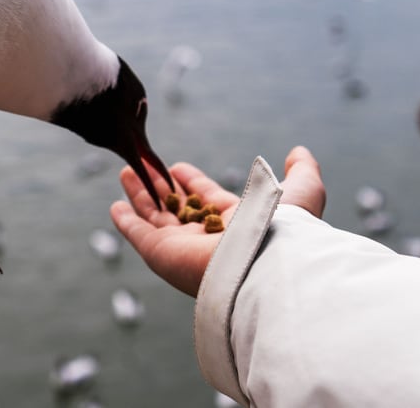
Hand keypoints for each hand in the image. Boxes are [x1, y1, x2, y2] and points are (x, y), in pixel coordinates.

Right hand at [109, 145, 326, 296]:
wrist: (265, 268)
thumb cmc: (286, 231)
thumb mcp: (303, 192)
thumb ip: (302, 171)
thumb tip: (299, 151)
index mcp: (236, 224)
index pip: (207, 199)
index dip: (192, 182)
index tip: (178, 167)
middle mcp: (206, 237)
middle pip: (176, 207)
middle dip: (160, 186)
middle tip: (144, 165)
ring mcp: (180, 246)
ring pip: (155, 216)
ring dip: (140, 194)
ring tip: (126, 171)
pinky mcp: (159, 253)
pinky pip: (137, 234)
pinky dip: (125, 221)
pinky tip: (115, 206)